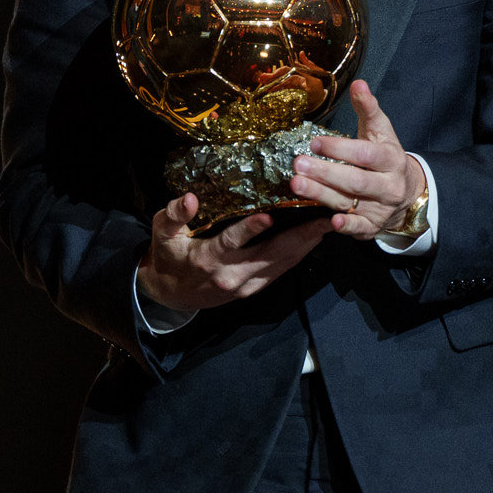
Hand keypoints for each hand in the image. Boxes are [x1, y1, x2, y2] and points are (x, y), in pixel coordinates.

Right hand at [137, 194, 334, 313]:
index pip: (231, 242)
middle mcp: (231, 274)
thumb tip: (189, 198)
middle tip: (325, 218)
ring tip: (329, 225)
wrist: (172, 295)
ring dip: (307, 245)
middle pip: (271, 255)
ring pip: (282, 264)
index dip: (250, 230)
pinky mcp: (254, 288)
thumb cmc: (169, 257)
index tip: (269, 215)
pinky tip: (315, 239)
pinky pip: (282, 271)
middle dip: (300, 236)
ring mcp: (245, 285)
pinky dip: (300, 255)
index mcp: (208, 259)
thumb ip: (174, 215)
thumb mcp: (163, 235)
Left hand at [289, 80, 428, 240]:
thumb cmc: (386, 157)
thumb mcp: (381, 131)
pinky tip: (331, 221)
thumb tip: (358, 83)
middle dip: (326, 172)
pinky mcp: (372, 226)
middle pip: (355, 180)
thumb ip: (368, 108)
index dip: (340, 149)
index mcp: (391, 159)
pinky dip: (346, 226)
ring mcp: (380, 207)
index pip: (365, 154)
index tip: (315, 143)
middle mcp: (388, 185)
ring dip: (321, 194)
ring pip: (349, 202)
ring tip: (296, 184)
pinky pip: (360, 228)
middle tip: (298, 164)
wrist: (407, 191)